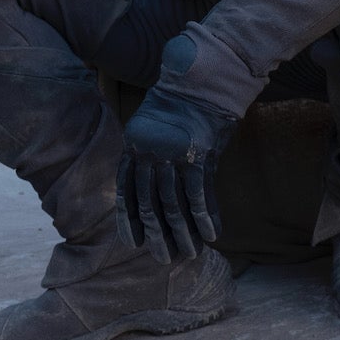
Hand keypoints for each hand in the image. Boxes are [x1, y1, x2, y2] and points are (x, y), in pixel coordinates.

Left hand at [117, 30, 249, 262]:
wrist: (200, 79)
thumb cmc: (179, 104)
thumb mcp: (153, 127)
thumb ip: (149, 155)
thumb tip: (152, 188)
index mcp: (133, 146)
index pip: (126, 191)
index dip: (130, 219)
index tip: (133, 243)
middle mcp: (149, 153)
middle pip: (150, 203)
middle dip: (157, 234)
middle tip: (163, 259)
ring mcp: (173, 155)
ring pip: (174, 204)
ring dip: (183, 233)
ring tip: (190, 254)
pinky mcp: (198, 155)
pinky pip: (200, 194)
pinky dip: (206, 216)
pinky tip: (212, 234)